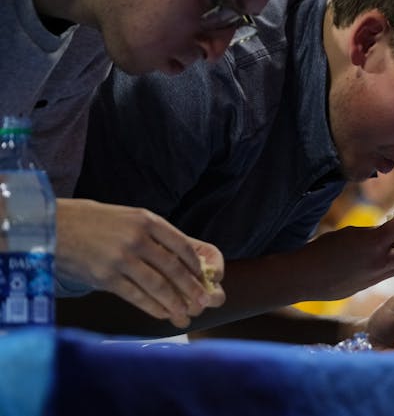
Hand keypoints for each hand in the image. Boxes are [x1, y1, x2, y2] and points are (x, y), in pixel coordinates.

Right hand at [55, 198, 224, 327]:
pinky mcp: (105, 277)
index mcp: (146, 220)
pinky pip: (135, 296)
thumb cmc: (94, 221)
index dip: (195, 265)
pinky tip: (162, 314)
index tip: (203, 277)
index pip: (181, 245)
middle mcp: (137, 238)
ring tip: (186, 314)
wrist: (52, 226)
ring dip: (175, 303)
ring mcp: (121, 259)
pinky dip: (152, 307)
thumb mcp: (128, 217)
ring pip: (157, 285)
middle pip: (173, 268)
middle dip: (191, 288)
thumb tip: (180, 257)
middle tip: (203, 302)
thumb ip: (153, 234)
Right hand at [297, 215, 393, 300]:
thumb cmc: (323, 249)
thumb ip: (371, 232)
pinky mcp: (368, 286)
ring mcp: (376, 276)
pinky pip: (388, 274)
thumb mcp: (349, 232)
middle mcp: (380, 261)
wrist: (307, 277)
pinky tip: (382, 256)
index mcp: (374, 243)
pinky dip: (391, 264)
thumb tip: (385, 231)